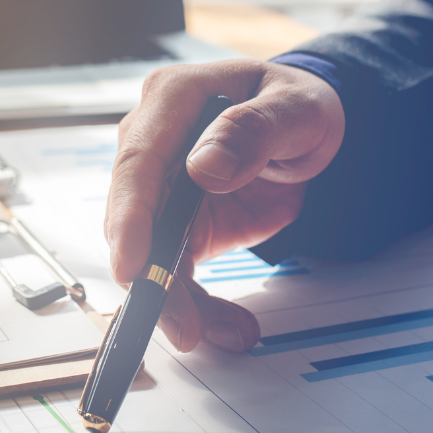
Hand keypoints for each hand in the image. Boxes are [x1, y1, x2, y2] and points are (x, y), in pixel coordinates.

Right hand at [104, 59, 344, 354]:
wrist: (302, 127)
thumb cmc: (294, 104)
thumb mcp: (294, 107)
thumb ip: (252, 130)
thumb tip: (205, 168)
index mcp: (172, 100)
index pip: (138, 163)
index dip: (129, 217)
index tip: (132, 266)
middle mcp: (152, 143)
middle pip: (134, 219)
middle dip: (153, 279)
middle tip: (183, 327)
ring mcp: (159, 186)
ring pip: (148, 254)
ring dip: (177, 302)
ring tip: (223, 331)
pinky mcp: (175, 222)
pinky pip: (173, 269)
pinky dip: (196, 304)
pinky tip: (226, 326)